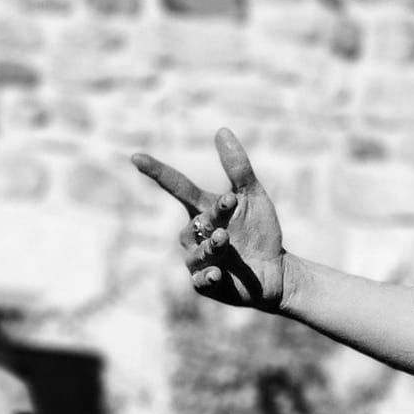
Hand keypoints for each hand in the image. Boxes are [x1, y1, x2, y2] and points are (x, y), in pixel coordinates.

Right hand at [132, 128, 285, 310]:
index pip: (176, 187)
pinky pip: (201, 280)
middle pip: (195, 221)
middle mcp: (195, 234)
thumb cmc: (260, 232)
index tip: (136, 157)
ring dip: (211, 244)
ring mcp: (199, 260)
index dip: (157, 172)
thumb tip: (222, 130)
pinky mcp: (206, 284)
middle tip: (230, 203)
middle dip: (212, 214)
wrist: (277, 271)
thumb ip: (238, 168)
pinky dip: (208, 276)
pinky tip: (218, 273)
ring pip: (196, 251)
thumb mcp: (253, 197)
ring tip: (225, 238)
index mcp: (202, 209)